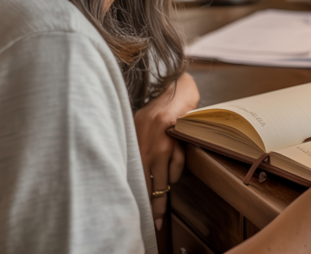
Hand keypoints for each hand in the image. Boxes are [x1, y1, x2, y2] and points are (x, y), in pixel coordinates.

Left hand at [134, 72, 199, 231]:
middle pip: (149, 183)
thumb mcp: (139, 127)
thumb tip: (137, 173)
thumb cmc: (156, 109)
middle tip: (155, 221)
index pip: (133, 175)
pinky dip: (176, 173)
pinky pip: (178, 165)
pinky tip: (173, 176)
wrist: (176, 88)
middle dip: (154, 204)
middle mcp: (146, 144)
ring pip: (165, 178)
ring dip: (165, 192)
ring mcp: (163, 143)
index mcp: (133, 142)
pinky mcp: (178, 141)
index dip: (137, 195)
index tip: (138, 211)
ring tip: (162, 206)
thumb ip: (138, 147)